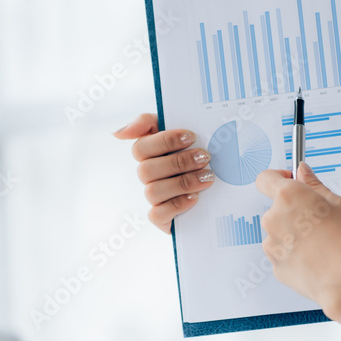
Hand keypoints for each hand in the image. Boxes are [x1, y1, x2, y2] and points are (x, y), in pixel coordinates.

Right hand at [114, 113, 215, 233]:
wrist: (222, 191)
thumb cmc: (198, 155)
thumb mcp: (181, 133)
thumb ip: (150, 123)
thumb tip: (118, 133)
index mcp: (150, 154)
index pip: (141, 148)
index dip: (165, 141)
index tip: (191, 136)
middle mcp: (148, 176)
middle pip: (146, 170)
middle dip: (178, 162)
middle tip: (205, 157)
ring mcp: (154, 197)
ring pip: (152, 191)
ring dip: (182, 183)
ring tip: (207, 177)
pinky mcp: (162, 218)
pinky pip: (157, 214)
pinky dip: (177, 204)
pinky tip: (196, 197)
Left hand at [256, 163, 340, 317]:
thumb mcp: (339, 203)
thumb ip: (315, 185)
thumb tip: (303, 173)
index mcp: (288, 197)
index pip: (266, 178)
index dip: (277, 177)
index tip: (290, 180)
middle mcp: (273, 218)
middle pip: (277, 208)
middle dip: (294, 211)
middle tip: (319, 220)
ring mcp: (272, 244)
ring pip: (280, 233)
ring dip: (294, 234)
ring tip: (321, 244)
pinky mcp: (275, 266)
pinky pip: (283, 254)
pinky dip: (295, 255)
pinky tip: (315, 259)